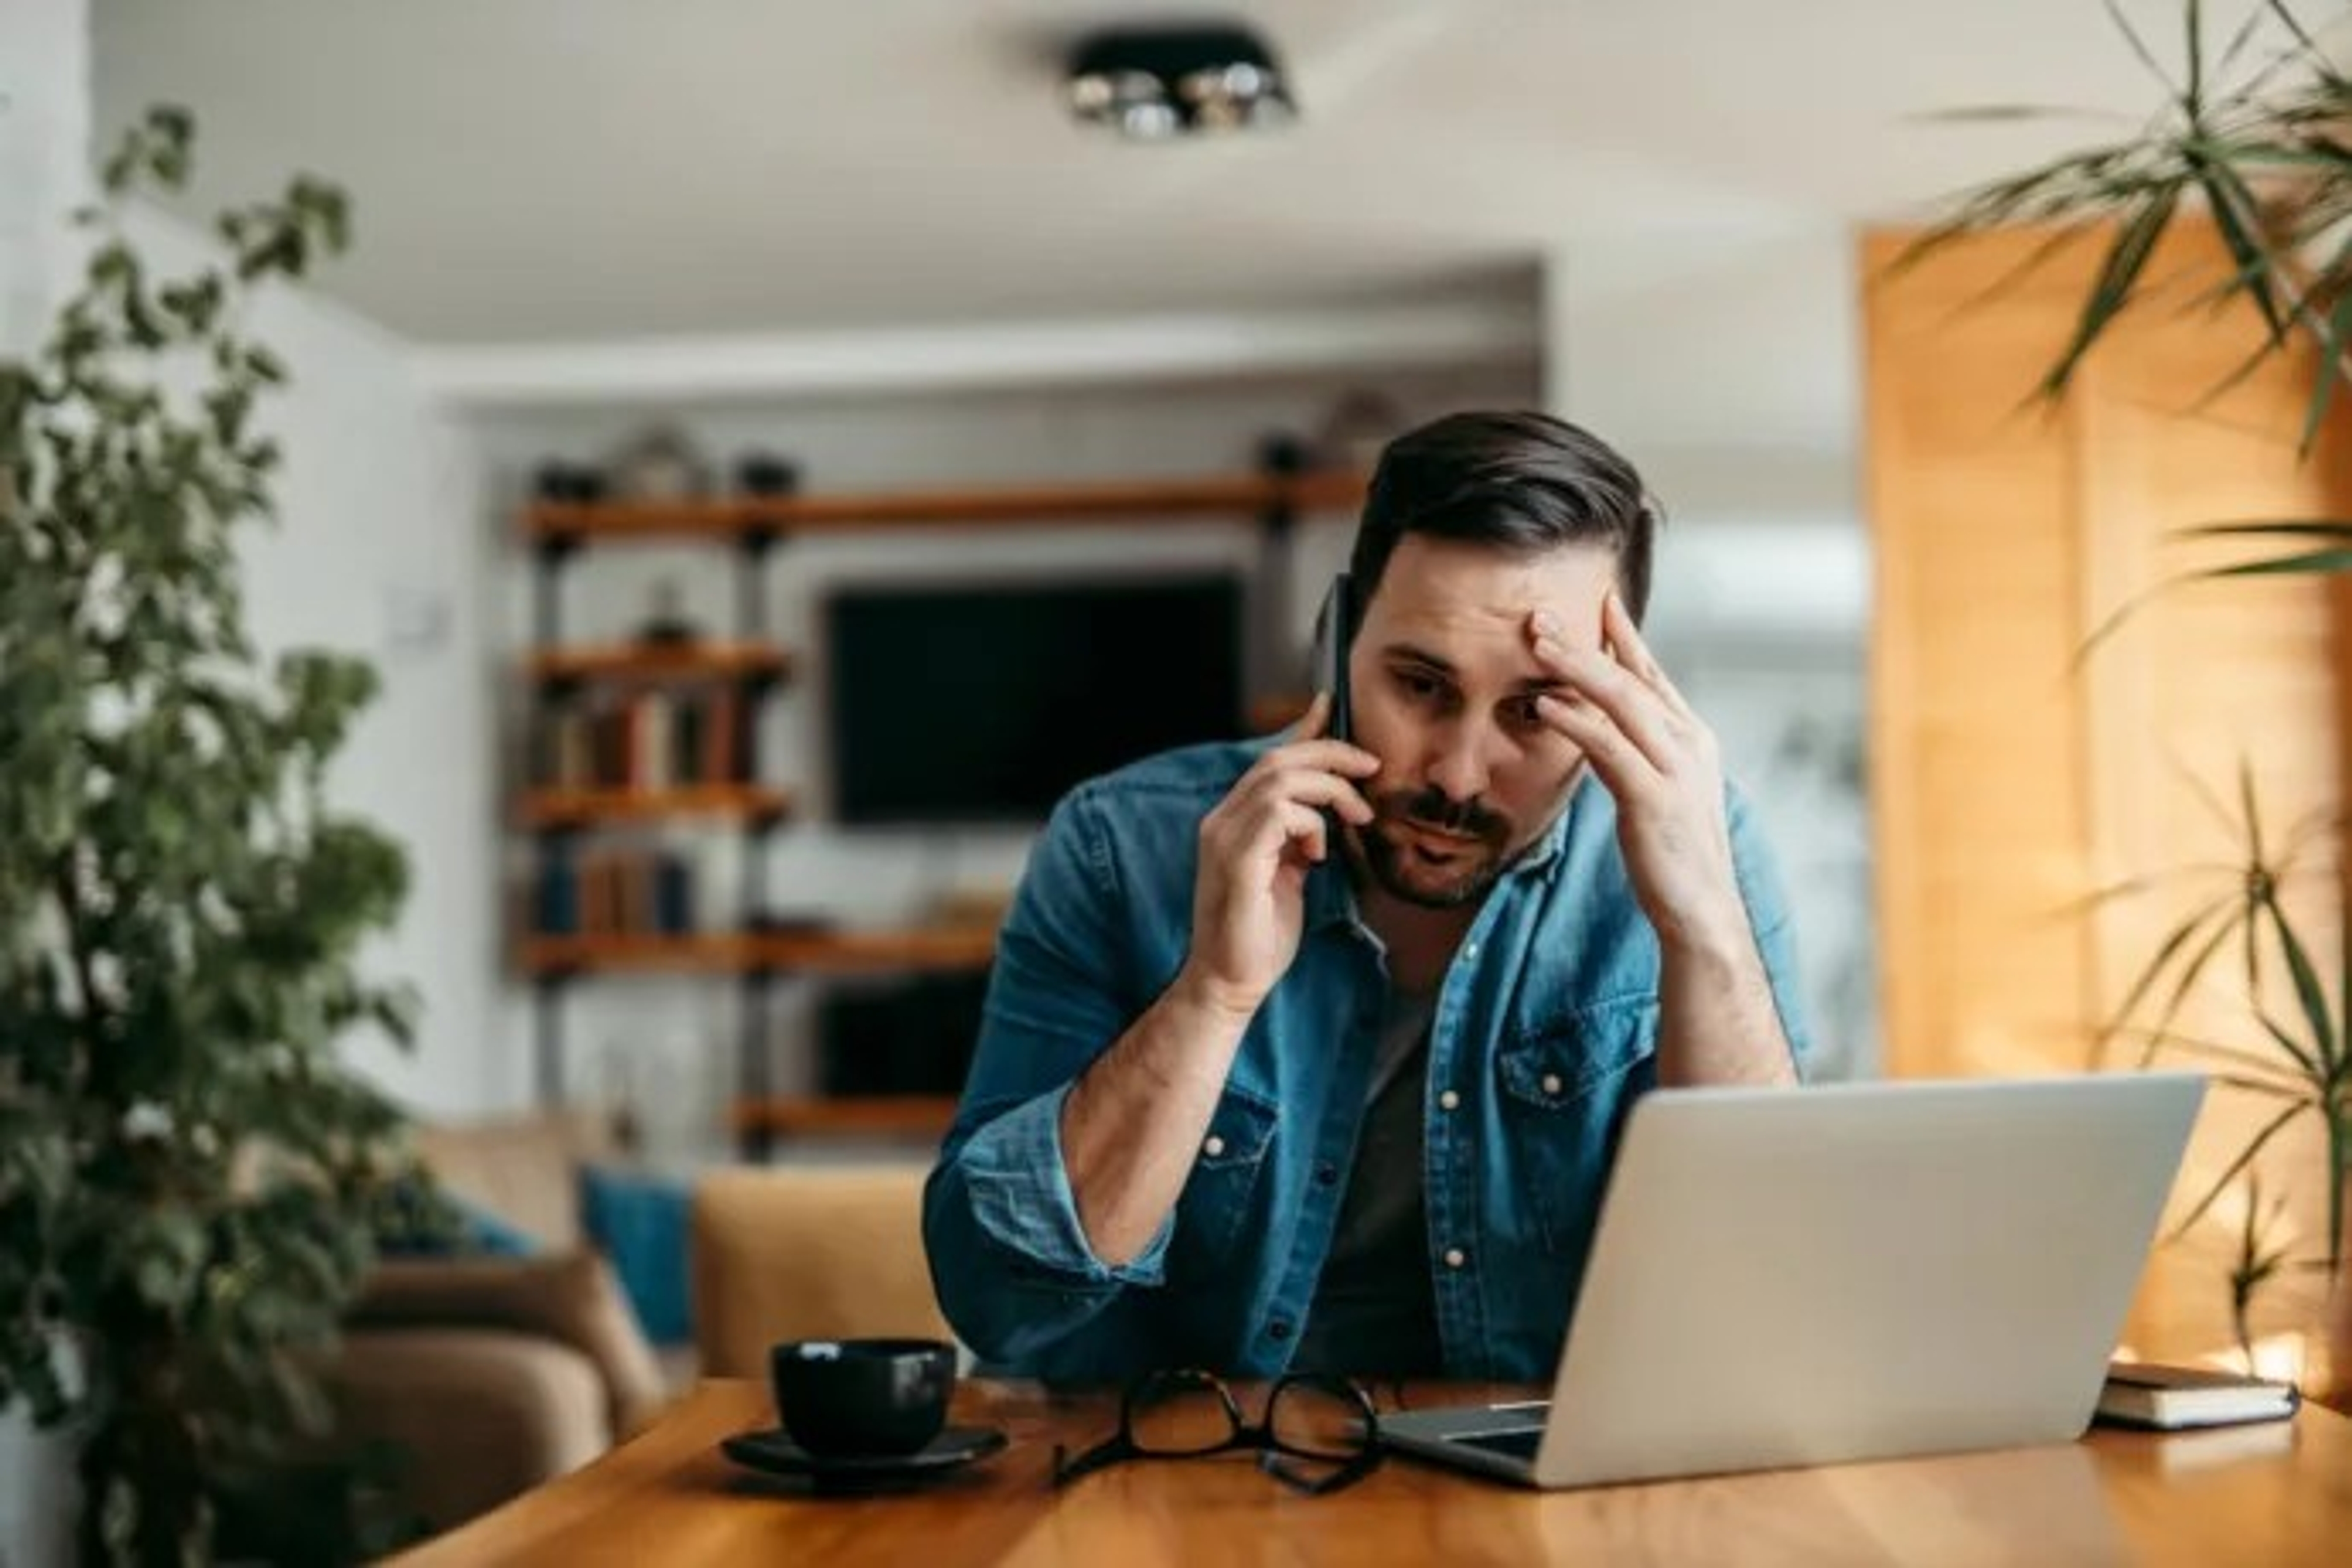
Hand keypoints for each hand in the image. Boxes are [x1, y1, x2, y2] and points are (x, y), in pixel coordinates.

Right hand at [1179, 693, 1378, 1018]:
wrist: (1230, 983)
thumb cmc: (1260, 935)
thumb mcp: (1290, 874)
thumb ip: (1301, 838)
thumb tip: (1327, 812)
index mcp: (1232, 821)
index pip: (1268, 760)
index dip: (1304, 731)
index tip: (1332, 708)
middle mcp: (1221, 821)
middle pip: (1277, 759)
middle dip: (1330, 754)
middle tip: (1370, 767)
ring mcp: (1223, 837)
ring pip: (1280, 779)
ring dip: (1330, 790)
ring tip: (1356, 816)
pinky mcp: (1236, 858)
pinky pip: (1279, 813)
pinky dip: (1311, 824)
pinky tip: (1319, 853)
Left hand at [1528, 592, 1747, 955]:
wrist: (1702, 912)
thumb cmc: (1671, 855)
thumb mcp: (1648, 790)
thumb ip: (1623, 752)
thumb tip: (1585, 720)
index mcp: (1691, 738)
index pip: (1653, 674)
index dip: (1624, 635)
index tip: (1599, 599)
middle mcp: (1689, 743)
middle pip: (1632, 677)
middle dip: (1586, 641)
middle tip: (1541, 614)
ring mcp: (1676, 769)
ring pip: (1622, 701)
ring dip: (1576, 667)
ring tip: (1536, 642)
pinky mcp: (1655, 798)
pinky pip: (1610, 747)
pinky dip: (1577, 721)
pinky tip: (1546, 704)